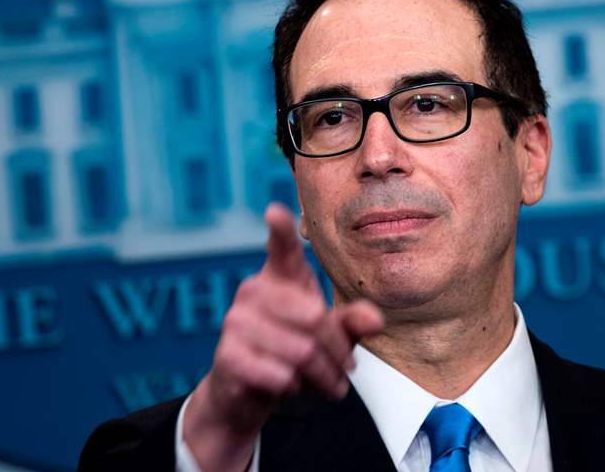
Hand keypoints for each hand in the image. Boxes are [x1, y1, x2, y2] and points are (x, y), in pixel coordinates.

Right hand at [183, 203, 383, 471]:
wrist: (247, 394)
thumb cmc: (292, 354)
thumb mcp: (331, 337)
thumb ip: (352, 323)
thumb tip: (376, 320)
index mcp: (280, 277)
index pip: (281, 248)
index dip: (280, 230)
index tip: (275, 211)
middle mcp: (254, 291)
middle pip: (314, 318)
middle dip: (338, 352)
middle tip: (345, 370)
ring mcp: (236, 321)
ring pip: (300, 351)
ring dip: (322, 377)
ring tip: (326, 384)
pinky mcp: (227, 354)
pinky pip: (279, 374)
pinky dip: (294, 388)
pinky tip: (290, 386)